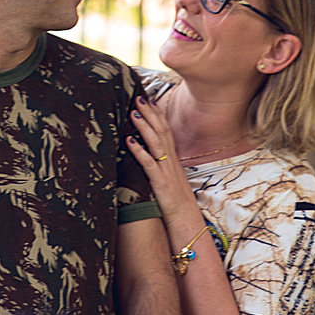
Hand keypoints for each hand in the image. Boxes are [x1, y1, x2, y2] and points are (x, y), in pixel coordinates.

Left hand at [126, 98, 194, 219]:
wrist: (185, 217)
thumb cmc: (175, 199)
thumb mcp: (170, 177)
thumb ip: (162, 163)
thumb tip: (151, 152)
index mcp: (173, 158)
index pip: (166, 130)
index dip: (158, 114)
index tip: (150, 99)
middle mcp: (170, 160)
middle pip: (161, 131)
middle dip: (150, 113)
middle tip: (139, 97)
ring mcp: (166, 170)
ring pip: (155, 142)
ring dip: (144, 126)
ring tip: (133, 112)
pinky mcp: (160, 181)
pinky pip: (148, 163)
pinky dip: (138, 150)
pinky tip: (129, 141)